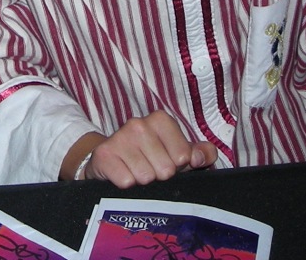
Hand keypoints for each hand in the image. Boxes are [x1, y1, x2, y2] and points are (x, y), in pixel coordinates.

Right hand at [81, 112, 216, 187]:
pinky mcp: (104, 154)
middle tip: (149, 168)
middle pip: (165, 169)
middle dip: (159, 175)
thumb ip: (201, 154)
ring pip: (146, 177)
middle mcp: (139, 124)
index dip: (177, 166)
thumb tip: (200, 158)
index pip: (183, 156)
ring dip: (142, 181)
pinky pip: (126, 181)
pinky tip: (123, 174)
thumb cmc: (150, 157)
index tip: (166, 161)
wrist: (109, 160)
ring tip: (135, 172)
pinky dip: (127, 185)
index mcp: (160, 120)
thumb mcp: (178, 153)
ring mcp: (119, 137)